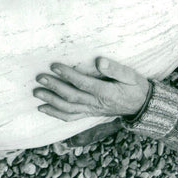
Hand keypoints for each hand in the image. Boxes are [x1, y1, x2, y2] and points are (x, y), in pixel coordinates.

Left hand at [33, 57, 151, 121]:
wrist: (141, 106)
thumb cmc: (135, 87)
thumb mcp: (131, 75)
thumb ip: (115, 69)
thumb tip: (99, 61)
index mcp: (106, 92)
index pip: (83, 83)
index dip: (68, 75)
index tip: (54, 66)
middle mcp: (96, 103)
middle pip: (71, 96)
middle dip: (54, 87)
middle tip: (40, 78)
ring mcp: (92, 110)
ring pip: (68, 108)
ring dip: (51, 101)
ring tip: (37, 93)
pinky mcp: (89, 114)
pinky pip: (70, 117)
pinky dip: (56, 113)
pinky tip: (43, 108)